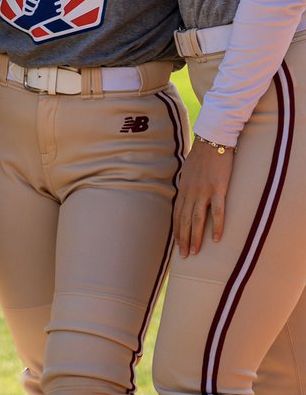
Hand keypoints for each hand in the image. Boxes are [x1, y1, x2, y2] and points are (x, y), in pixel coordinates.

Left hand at [173, 139, 234, 256]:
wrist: (213, 139)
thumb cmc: (202, 154)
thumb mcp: (189, 170)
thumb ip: (188, 185)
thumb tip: (186, 195)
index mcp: (184, 188)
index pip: (177, 214)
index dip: (177, 230)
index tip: (177, 244)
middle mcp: (191, 191)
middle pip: (184, 220)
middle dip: (183, 239)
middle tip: (184, 255)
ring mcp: (204, 191)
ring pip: (197, 219)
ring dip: (195, 237)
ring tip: (195, 252)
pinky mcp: (218, 189)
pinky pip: (217, 211)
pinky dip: (216, 226)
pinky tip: (216, 239)